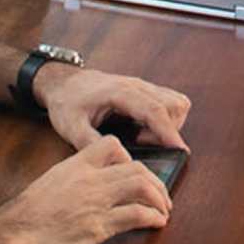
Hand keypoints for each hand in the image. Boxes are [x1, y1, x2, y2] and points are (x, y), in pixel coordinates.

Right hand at [0, 136, 173, 243]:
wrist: (11, 234)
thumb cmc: (25, 215)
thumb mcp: (49, 183)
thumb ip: (72, 179)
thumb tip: (86, 186)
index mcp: (75, 165)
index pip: (112, 145)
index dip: (130, 157)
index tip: (136, 172)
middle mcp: (89, 179)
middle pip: (137, 168)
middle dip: (156, 182)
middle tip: (161, 196)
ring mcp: (95, 202)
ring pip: (142, 187)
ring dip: (160, 199)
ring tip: (163, 210)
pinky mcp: (97, 227)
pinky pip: (135, 215)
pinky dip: (152, 218)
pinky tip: (156, 223)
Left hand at [35, 61, 190, 152]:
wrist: (64, 82)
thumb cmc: (67, 102)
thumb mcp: (70, 127)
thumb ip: (91, 144)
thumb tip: (117, 162)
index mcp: (119, 92)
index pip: (154, 110)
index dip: (168, 131)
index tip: (179, 150)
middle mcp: (136, 86)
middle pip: (173, 105)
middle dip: (168, 130)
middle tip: (142, 144)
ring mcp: (143, 86)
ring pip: (176, 103)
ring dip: (170, 124)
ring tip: (143, 137)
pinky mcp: (145, 91)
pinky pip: (170, 102)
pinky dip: (166, 119)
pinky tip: (144, 129)